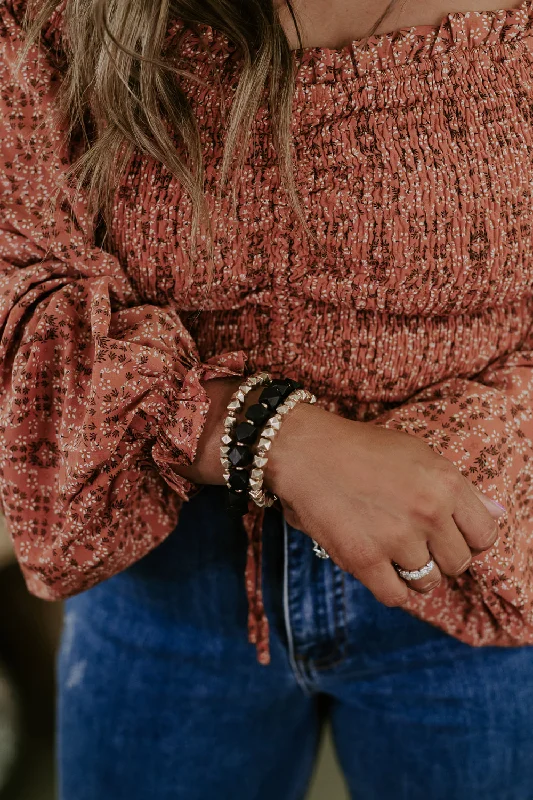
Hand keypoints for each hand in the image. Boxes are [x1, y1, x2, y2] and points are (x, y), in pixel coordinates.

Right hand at [263, 402, 504, 605]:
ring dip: (414, 573)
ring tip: (392, 551)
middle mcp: (428, 512)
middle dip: (440, 556)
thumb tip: (497, 514)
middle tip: (415, 541)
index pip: (485, 534)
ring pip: (428, 582)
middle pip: (458, 563)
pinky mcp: (364, 559)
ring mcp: (396, 538)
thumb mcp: (419, 454)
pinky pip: (395, 596)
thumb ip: (459, 489)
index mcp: (446, 483)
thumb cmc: (362, 450)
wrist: (307, 452)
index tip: (450, 535)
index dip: (470, 539)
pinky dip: (391, 588)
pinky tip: (380, 569)